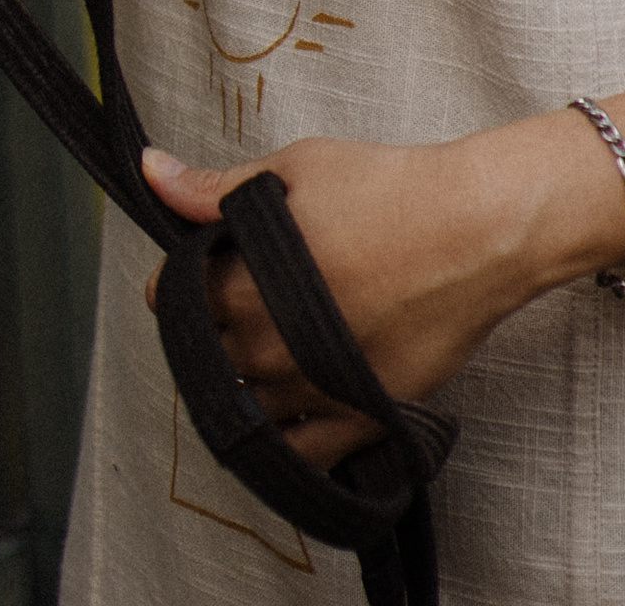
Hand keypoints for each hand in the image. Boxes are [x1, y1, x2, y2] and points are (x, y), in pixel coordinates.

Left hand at [138, 121, 593, 472]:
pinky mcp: (361, 420)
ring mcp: (313, 392)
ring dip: (247, 383)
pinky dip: (289, 441)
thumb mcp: (296, 169)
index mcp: (242, 285)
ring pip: (249, 408)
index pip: (176, 298)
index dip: (182, 277)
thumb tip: (150, 173)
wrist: (474, 231)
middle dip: (213, 327)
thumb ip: (215, 188)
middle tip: (240, 299)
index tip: (203, 265)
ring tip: (272, 345)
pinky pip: (304, 455)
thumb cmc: (389, 189)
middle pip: (210, 354)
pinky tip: (294, 410)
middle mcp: (269, 349)